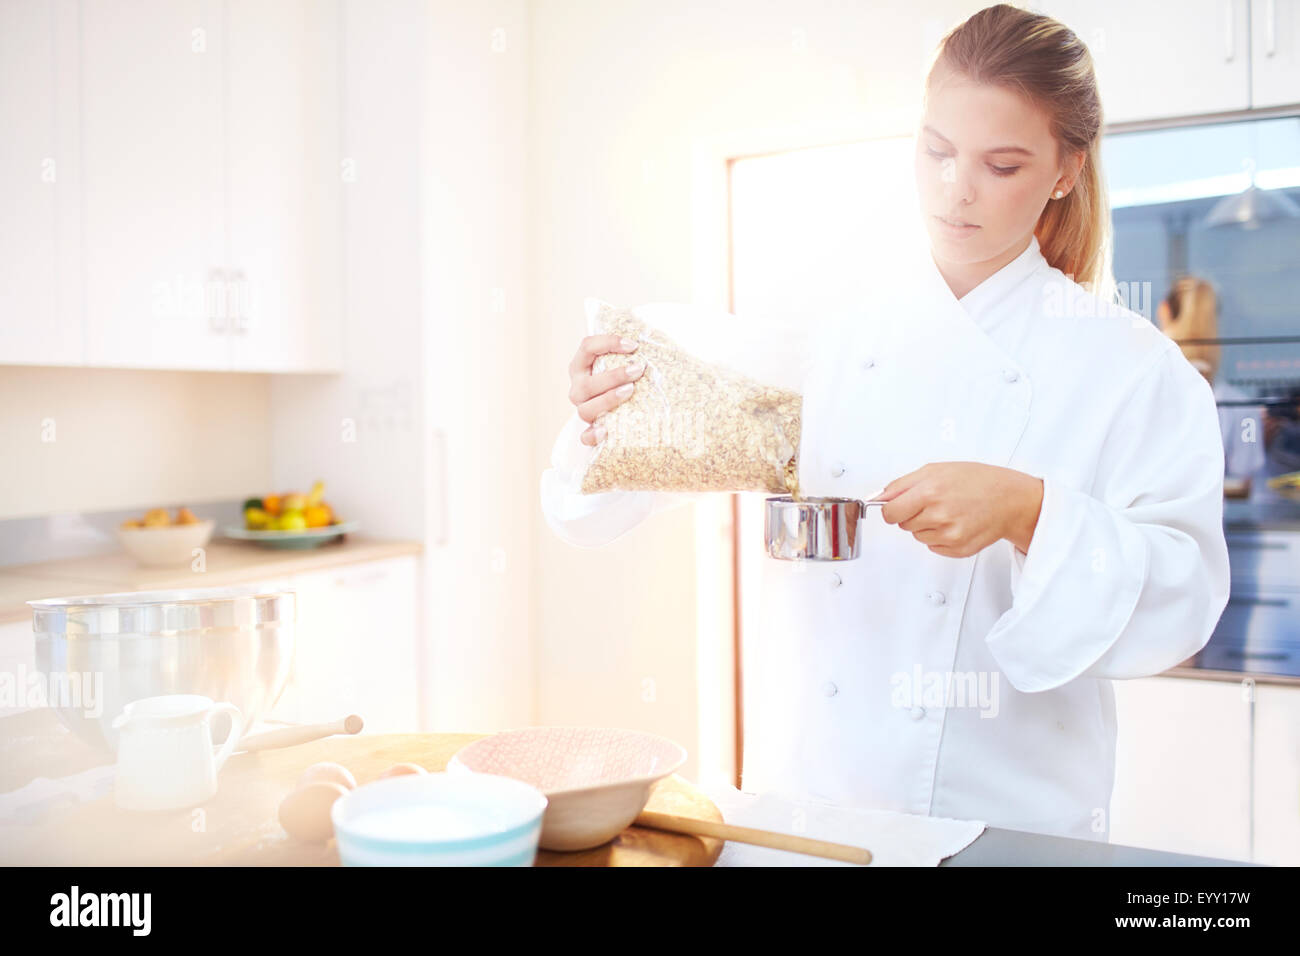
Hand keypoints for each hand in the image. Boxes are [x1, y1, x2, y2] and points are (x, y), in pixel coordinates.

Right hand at [567, 334, 645, 445]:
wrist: (620, 409)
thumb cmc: (624, 379)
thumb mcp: (623, 361)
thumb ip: (631, 350)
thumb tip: (658, 337)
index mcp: (581, 366)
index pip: (587, 347)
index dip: (608, 343)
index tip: (634, 345)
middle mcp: (578, 388)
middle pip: (586, 384)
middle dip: (613, 376)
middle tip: (638, 370)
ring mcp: (583, 410)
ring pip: (585, 409)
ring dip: (608, 399)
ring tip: (630, 391)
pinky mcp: (589, 432)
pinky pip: (585, 437)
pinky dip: (593, 435)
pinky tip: (606, 431)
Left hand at [877, 462, 1043, 557]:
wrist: (1009, 499)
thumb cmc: (976, 481)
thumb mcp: (935, 470)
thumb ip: (901, 484)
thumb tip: (878, 497)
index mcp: (930, 493)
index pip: (890, 514)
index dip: (893, 509)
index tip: (901, 506)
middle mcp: (939, 516)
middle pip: (903, 526)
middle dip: (913, 514)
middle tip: (935, 503)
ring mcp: (949, 535)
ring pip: (918, 537)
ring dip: (927, 526)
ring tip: (949, 512)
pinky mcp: (958, 549)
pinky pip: (933, 547)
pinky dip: (940, 537)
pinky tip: (957, 523)